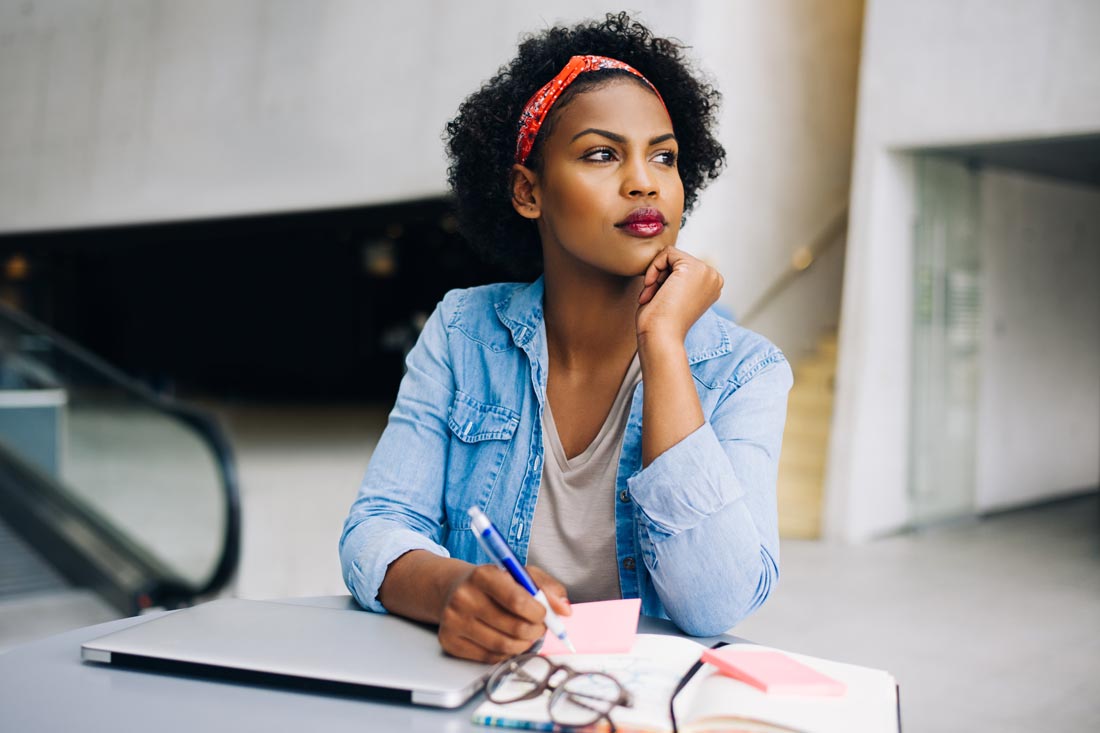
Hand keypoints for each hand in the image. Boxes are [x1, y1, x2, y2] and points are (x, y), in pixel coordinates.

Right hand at [437, 564, 570, 662]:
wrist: (453, 590)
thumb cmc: (493, 583)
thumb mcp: (520, 573)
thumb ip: (546, 587)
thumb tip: (564, 610)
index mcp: (482, 575)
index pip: (518, 601)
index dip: (539, 612)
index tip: (544, 613)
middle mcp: (464, 597)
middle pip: (514, 628)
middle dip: (536, 631)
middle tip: (539, 626)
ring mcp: (454, 622)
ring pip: (504, 646)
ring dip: (524, 644)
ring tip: (526, 634)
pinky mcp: (450, 642)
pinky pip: (490, 658)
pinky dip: (506, 652)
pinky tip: (506, 639)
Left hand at [636, 247, 723, 342]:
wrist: (661, 337)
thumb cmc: (660, 322)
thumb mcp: (674, 295)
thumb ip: (676, 277)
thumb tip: (668, 258)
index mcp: (712, 286)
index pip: (682, 267)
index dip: (664, 281)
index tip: (657, 299)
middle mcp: (714, 278)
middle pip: (677, 259)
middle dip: (660, 277)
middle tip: (652, 298)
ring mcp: (707, 272)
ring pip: (672, 255)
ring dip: (656, 275)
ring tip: (652, 296)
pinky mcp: (693, 268)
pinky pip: (667, 253)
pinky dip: (654, 268)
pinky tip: (652, 287)